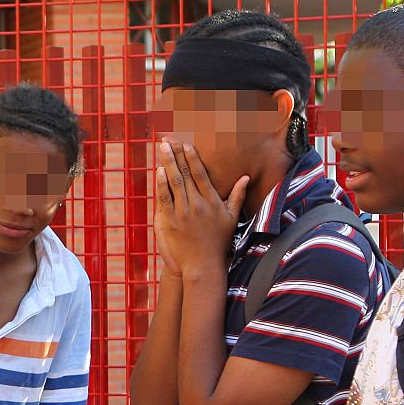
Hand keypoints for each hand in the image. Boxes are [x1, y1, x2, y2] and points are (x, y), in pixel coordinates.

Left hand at [154, 141, 246, 277]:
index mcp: (212, 201)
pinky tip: (158, 171)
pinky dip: (161, 184)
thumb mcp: (232, 218)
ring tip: (163, 148)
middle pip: (185, 174)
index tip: (187, 144)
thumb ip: (237, 196)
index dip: (193, 157)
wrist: (203, 265)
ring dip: (167, 164)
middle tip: (169, 139)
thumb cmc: (219, 242)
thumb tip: (245, 177)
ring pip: (174, 183)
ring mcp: (183, 212)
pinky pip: (165, 199)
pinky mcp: (170, 222)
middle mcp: (198, 204)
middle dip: (177, 155)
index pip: (201, 174)